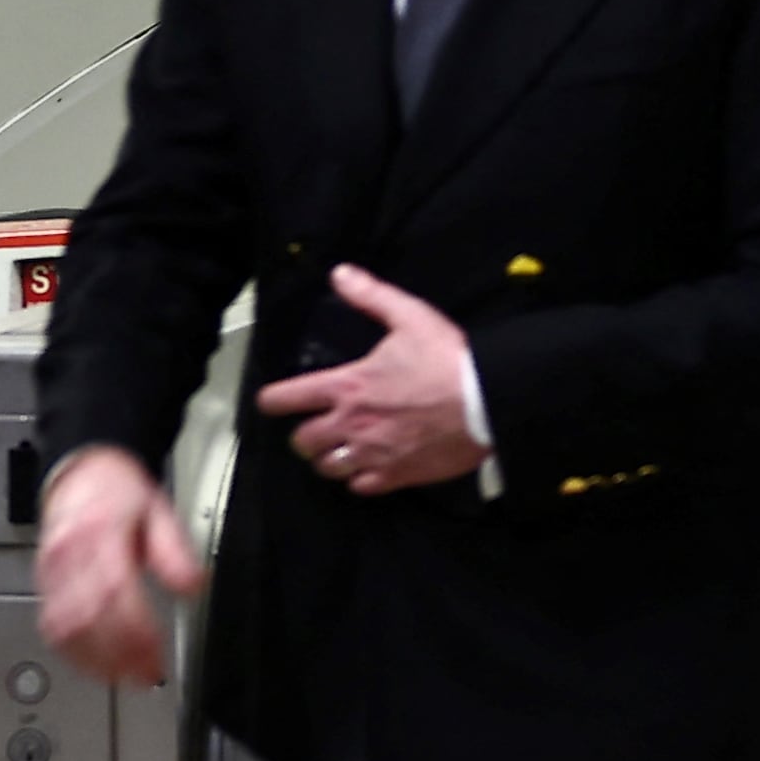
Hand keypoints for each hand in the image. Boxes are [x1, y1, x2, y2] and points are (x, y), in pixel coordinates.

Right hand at [36, 446, 204, 689]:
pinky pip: (51, 626)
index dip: (134, 631)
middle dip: (118, 655)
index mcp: (100, 533)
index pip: (114, 591)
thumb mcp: (159, 511)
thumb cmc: (119, 493)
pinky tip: (95, 665)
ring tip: (124, 677)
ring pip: (65, 627)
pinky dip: (73, 652)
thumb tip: (193, 586)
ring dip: (94, 660)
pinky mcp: (43, 584)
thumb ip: (176, 551)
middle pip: (88, 616)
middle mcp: (70, 555)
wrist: (81, 473)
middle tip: (146, 676)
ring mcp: (52, 571)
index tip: (155, 657)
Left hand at [252, 266, 484, 497]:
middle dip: (303, 435)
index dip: (272, 400)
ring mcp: (372, 454)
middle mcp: (351, 424)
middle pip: (302, 443)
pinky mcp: (395, 476)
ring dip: (328, 458)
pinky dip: (358, 478)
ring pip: (327, 468)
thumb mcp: (410, 316)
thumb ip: (371, 296)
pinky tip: (367, 468)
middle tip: (314, 427)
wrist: (488, 403)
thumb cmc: (448, 360)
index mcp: (347, 386)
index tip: (271, 401)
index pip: (287, 399)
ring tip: (338, 450)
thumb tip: (340, 274)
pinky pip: (360, 486)